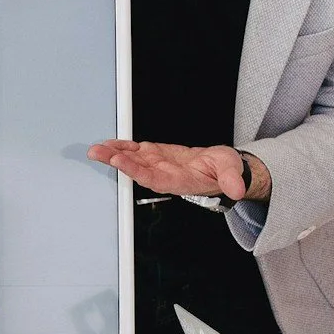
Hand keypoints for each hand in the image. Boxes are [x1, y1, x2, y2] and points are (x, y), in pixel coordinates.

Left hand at [88, 140, 264, 199]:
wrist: (220, 169)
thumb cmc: (226, 171)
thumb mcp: (232, 172)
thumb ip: (231, 180)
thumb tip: (237, 189)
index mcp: (180, 182)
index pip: (155, 179)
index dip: (137, 171)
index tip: (121, 161)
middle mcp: (165, 176)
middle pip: (137, 170)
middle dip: (117, 162)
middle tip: (99, 153)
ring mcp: (159, 166)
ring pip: (133, 161)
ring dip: (114, 155)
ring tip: (96, 149)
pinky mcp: (157, 156)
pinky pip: (137, 152)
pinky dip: (123, 147)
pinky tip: (109, 144)